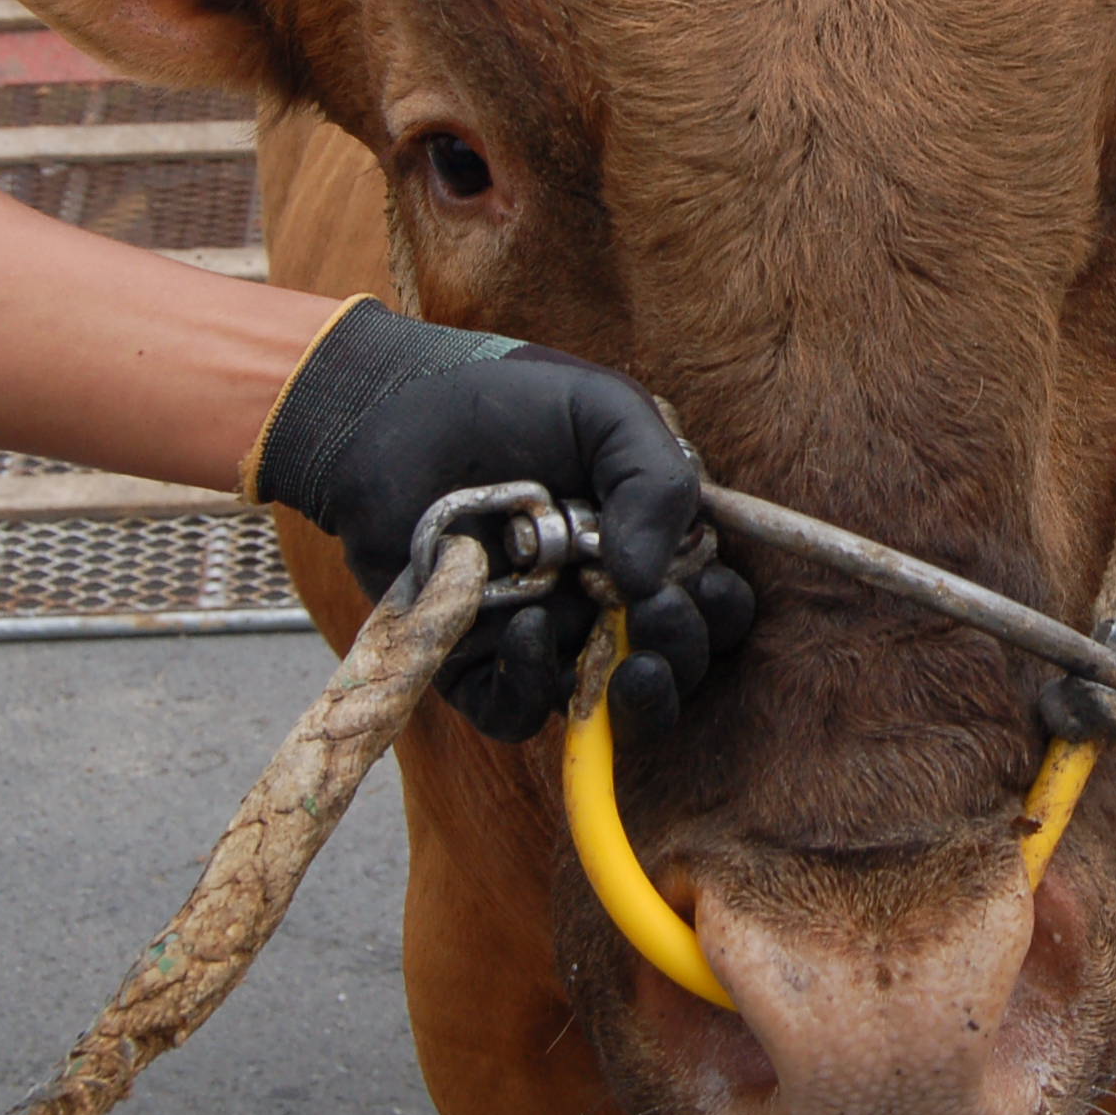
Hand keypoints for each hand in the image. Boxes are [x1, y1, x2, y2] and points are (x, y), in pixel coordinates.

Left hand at [248, 300, 750, 738]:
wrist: (397, 412)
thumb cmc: (508, 404)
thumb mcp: (605, 413)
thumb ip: (655, 479)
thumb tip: (651, 579)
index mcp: (649, 546)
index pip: (711, 605)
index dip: (719, 610)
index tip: (702, 585)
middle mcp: (604, 601)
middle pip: (673, 666)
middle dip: (681, 652)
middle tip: (657, 613)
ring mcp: (545, 637)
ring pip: (605, 702)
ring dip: (625, 685)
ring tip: (620, 650)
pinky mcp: (478, 663)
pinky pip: (518, 710)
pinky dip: (533, 684)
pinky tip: (529, 630)